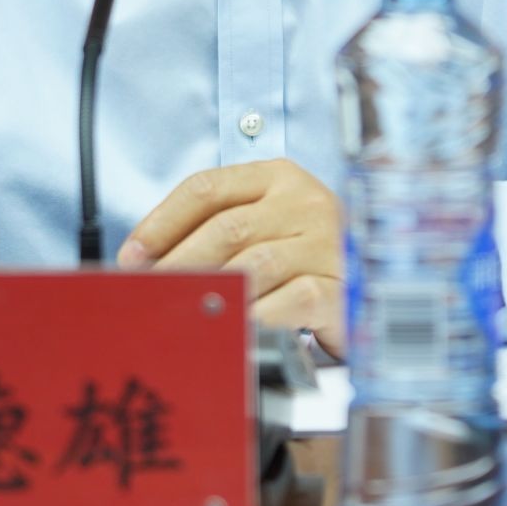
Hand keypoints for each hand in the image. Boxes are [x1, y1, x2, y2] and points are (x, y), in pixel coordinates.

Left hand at [119, 159, 345, 356]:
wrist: (375, 283)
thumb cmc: (304, 257)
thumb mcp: (264, 226)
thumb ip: (217, 231)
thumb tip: (147, 263)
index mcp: (279, 176)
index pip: (206, 187)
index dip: (161, 222)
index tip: (131, 256)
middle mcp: (306, 201)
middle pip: (226, 227)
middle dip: (177, 263)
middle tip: (148, 294)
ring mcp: (328, 242)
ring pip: (254, 264)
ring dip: (210, 293)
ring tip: (180, 314)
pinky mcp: (342, 285)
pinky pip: (290, 301)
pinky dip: (255, 316)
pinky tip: (231, 328)